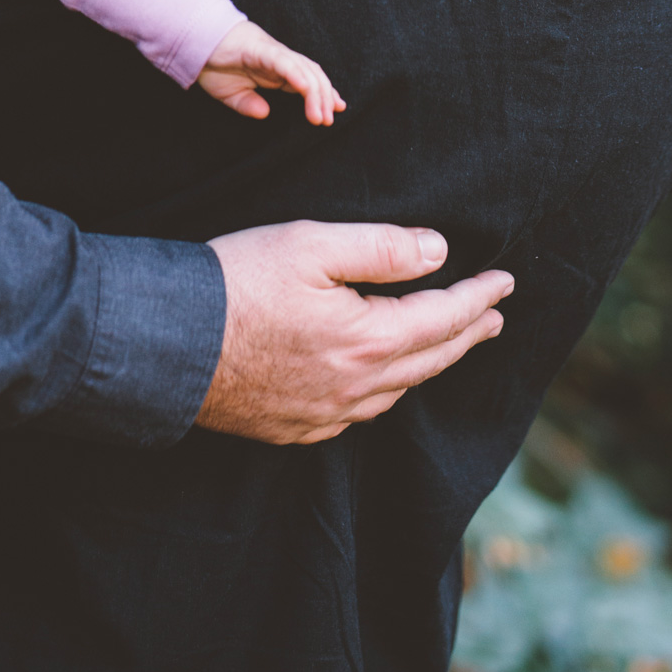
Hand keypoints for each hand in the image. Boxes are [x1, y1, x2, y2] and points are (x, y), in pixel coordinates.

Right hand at [196, 220, 512, 444]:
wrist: (165, 343)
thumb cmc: (236, 282)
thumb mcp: (311, 244)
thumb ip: (381, 247)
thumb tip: (437, 252)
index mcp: (368, 340)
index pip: (443, 317)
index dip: (477, 297)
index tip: (505, 282)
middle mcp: (356, 388)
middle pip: (430, 360)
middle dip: (467, 334)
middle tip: (495, 317)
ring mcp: (323, 414)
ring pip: (396, 393)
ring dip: (430, 364)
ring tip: (447, 344)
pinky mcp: (292, 428)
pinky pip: (357, 414)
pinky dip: (384, 392)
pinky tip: (380, 382)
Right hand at [197, 21, 345, 125]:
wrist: (195, 42)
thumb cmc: (214, 64)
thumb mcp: (231, 94)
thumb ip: (248, 104)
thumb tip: (265, 114)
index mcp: (276, 70)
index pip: (307, 81)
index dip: (323, 95)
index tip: (334, 112)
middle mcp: (280, 60)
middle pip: (312, 75)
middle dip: (325, 97)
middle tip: (329, 120)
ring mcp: (273, 53)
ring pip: (304, 69)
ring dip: (315, 92)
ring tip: (320, 115)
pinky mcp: (261, 49)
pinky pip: (284, 62)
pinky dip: (297, 75)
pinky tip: (305, 89)